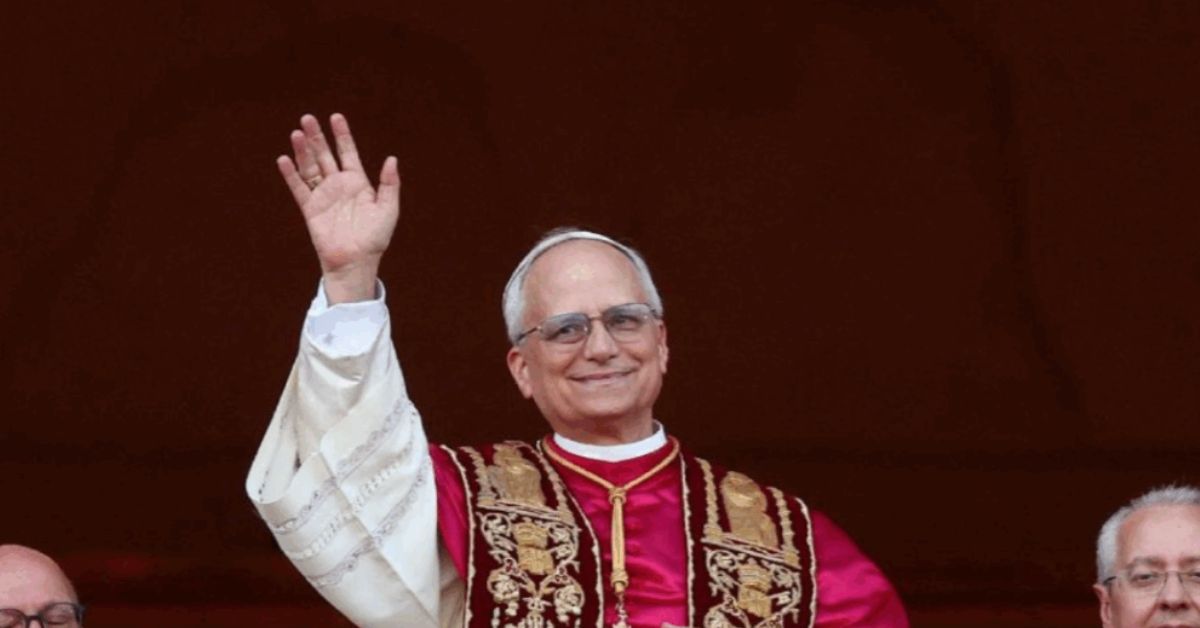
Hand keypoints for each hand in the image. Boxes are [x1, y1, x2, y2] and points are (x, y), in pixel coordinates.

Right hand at [277, 113, 399, 303]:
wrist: (356, 261)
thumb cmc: (375, 238)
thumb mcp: (388, 209)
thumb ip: (390, 184)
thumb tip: (392, 159)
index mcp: (358, 183)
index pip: (348, 152)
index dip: (342, 135)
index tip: (336, 117)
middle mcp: (338, 185)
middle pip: (325, 155)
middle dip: (317, 137)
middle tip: (308, 118)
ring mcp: (323, 196)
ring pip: (310, 167)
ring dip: (303, 151)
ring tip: (297, 133)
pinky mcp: (310, 209)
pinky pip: (299, 188)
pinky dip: (291, 175)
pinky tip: (284, 159)